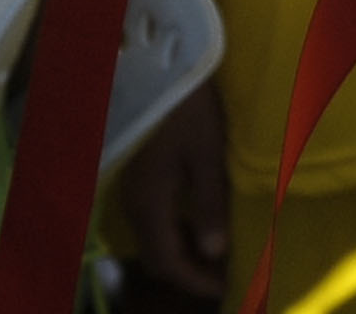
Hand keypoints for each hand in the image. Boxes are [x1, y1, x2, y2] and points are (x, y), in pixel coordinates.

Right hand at [112, 76, 230, 296]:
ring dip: (181, 251)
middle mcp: (134, 203)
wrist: (155, 64)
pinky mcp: (136, 174)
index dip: (195, 282)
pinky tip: (198, 219)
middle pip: (156, 256)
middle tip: (222, 276)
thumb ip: (208, 205)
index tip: (224, 290)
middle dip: (187, 272)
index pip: (168, 262)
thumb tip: (215, 254)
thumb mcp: (206, 153)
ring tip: (216, 251)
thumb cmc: (187, 107)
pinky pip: (152, 218)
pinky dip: (175, 230)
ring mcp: (131, 188)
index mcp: (150, 204)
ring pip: (152, 238)